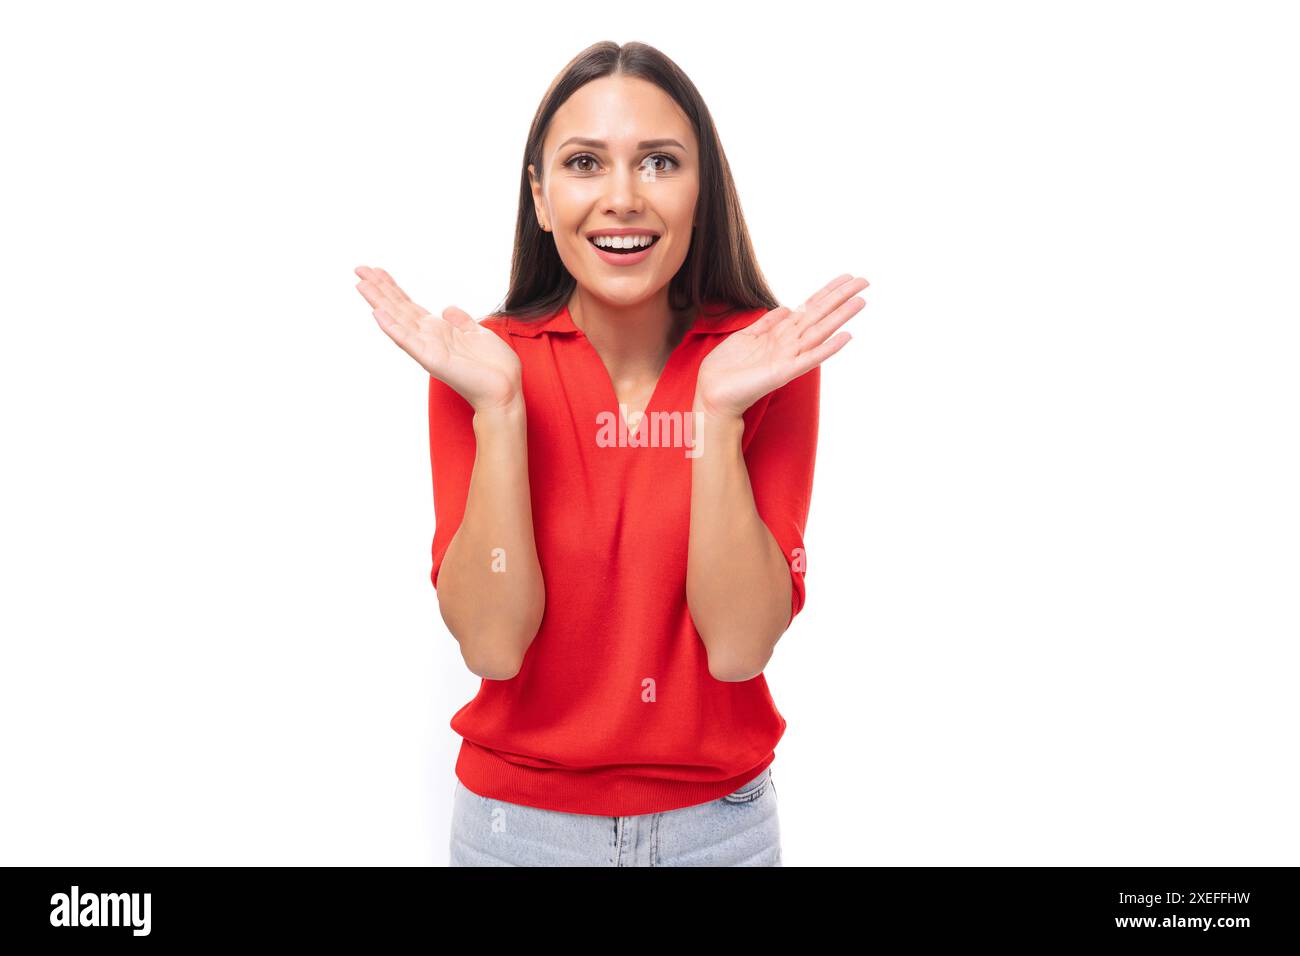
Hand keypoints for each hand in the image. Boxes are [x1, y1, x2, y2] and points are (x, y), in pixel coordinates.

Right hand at [354, 265, 521, 412]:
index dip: (391, 287)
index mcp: (437, 331)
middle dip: (379, 288)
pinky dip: (392, 328)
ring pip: (397, 320)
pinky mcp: (432, 359)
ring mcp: (427, 348)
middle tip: (359, 269)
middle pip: (398, 308)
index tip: (376, 270)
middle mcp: (428, 338)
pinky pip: (408, 341)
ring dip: (379, 302)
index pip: (408, 305)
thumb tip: (446, 308)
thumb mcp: (477, 333)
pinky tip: (378, 313)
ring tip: (361, 285)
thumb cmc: (493, 367)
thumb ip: (460, 320)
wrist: (504, 390)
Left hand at [695, 273, 867, 418]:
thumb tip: (786, 307)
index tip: (847, 276)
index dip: (827, 291)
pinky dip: (828, 348)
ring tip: (860, 302)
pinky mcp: (783, 372)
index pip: (809, 307)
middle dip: (840, 298)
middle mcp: (789, 343)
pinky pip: (809, 359)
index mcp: (780, 333)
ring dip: (840, 317)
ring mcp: (788, 357)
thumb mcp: (746, 336)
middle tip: (864, 281)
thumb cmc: (727, 368)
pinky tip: (846, 337)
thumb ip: (767, 323)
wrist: (712, 391)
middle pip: (819, 315)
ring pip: (819, 332)